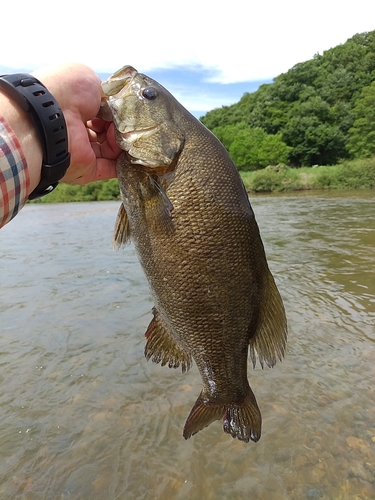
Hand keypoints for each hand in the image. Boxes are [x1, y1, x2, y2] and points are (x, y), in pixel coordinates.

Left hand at [34, 63, 121, 184]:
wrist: (53, 116)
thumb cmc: (68, 91)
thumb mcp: (89, 80)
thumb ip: (105, 94)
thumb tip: (117, 109)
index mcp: (75, 109)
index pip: (102, 114)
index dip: (117, 112)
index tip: (127, 110)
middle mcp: (78, 131)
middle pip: (109, 132)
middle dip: (123, 128)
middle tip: (131, 122)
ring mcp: (83, 152)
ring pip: (113, 150)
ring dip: (124, 142)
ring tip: (127, 133)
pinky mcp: (89, 170)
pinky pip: (113, 169)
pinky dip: (125, 162)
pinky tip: (135, 151)